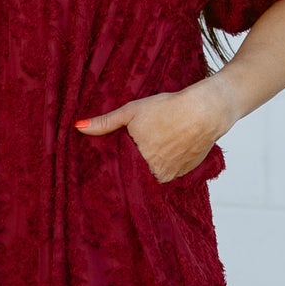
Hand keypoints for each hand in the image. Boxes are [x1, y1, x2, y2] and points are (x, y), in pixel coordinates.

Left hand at [74, 77, 239, 181]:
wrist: (205, 111)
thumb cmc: (169, 108)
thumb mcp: (132, 111)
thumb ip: (105, 123)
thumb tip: (79, 127)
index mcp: (138, 162)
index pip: (119, 173)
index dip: (116, 167)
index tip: (111, 162)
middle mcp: (154, 174)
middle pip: (136, 176)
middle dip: (132, 168)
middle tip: (134, 152)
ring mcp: (171, 176)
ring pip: (152, 177)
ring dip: (149, 168)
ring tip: (150, 150)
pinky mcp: (184, 174)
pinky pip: (168, 175)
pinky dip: (164, 166)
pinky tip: (166, 151)